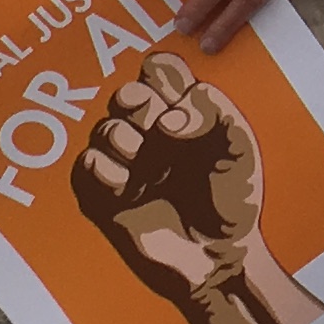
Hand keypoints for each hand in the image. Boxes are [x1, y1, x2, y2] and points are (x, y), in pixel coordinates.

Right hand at [71, 54, 323, 323]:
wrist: (220, 256)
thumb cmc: (232, 198)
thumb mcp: (236, 142)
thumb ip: (207, 108)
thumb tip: (165, 120)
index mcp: (179, 111)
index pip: (156, 67)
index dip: (164, 74)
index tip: (181, 95)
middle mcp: (147, 133)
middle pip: (126, 93)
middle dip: (143, 107)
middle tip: (166, 133)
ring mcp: (124, 163)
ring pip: (105, 127)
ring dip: (129, 142)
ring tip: (153, 170)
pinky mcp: (102, 195)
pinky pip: (87, 164)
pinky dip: (108, 172)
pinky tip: (131, 190)